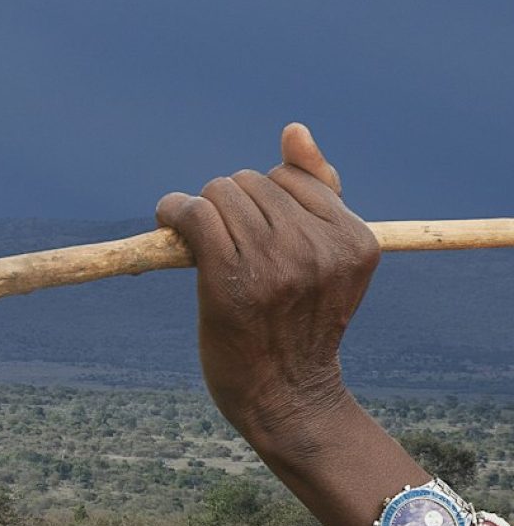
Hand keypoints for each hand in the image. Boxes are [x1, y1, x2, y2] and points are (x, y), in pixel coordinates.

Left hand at [155, 124, 380, 449]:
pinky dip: (175, 211)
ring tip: (203, 238)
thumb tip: (294, 130)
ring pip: (221, 193)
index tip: (254, 228)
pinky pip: (195, 215)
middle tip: (229, 243)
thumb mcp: (328, 257)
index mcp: (353, 240)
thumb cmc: (301, 322)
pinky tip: (170, 220)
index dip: (264, 199)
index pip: (291, 177)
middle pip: (251, 183)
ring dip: (202, 208)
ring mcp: (276, 266)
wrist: (286, 395)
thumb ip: (318, 190)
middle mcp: (319, 249)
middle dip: (231, 203)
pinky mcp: (231, 281)